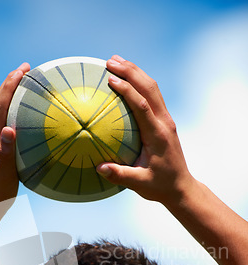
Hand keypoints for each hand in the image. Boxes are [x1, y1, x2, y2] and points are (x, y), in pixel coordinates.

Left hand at [0, 62, 29, 208]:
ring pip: (0, 111)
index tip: (23, 69)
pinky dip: (13, 111)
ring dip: (11, 95)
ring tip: (25, 85)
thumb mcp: (4, 174)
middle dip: (11, 83)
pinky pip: (4, 122)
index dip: (10, 85)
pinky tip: (24, 115)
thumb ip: (6, 152)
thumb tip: (9, 130)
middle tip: (26, 69)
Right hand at [97, 55, 192, 206]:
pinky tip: (126, 79)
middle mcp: (164, 123)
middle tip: (110, 60)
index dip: (128, 90)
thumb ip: (120, 175)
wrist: (181, 187)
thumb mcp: (140, 183)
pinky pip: (152, 96)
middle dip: (131, 71)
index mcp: (158, 135)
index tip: (111, 79)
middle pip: (150, 88)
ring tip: (116, 61)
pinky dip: (139, 83)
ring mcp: (166, 121)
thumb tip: (99, 168)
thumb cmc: (160, 186)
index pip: (143, 106)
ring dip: (136, 72)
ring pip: (153, 88)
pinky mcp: (164, 122)